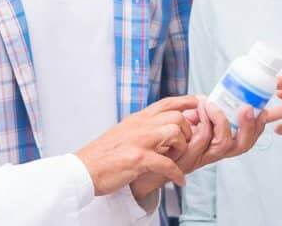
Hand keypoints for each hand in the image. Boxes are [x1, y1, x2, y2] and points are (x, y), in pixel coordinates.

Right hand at [75, 95, 197, 195]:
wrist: (83, 169)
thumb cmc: (103, 155)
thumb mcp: (123, 132)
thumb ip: (142, 127)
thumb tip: (160, 126)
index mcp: (137, 119)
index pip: (166, 103)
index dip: (185, 101)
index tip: (199, 103)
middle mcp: (139, 126)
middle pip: (176, 116)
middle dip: (187, 131)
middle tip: (185, 145)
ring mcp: (138, 141)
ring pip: (174, 132)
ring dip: (181, 148)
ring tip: (178, 159)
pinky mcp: (136, 159)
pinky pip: (166, 163)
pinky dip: (176, 173)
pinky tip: (179, 179)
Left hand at [127, 99, 271, 195]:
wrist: (138, 162)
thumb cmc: (159, 141)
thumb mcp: (181, 124)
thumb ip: (195, 114)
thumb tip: (204, 98)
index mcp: (214, 146)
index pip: (243, 140)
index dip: (256, 128)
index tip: (262, 110)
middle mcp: (210, 154)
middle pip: (241, 146)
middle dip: (249, 126)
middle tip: (249, 108)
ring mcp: (199, 158)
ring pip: (223, 143)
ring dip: (220, 119)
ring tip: (211, 103)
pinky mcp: (185, 159)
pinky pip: (201, 140)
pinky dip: (203, 122)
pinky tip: (197, 110)